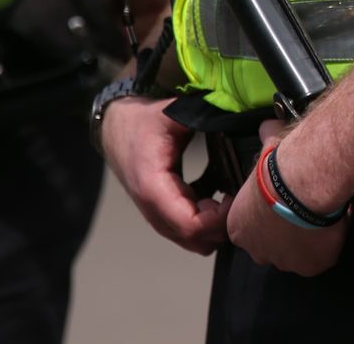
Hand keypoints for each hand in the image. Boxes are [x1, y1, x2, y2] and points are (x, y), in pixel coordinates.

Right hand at [101, 96, 229, 254]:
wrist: (115, 127)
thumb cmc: (142, 121)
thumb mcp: (172, 113)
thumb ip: (202, 116)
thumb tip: (234, 115)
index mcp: (153, 187)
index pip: (190, 225)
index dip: (219, 219)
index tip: (236, 197)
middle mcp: (152, 209)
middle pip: (193, 239)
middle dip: (221, 225)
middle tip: (238, 198)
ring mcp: (156, 214)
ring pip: (191, 240)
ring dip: (214, 225)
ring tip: (229, 196)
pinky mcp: (162, 213)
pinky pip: (188, 230)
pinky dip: (206, 221)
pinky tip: (219, 197)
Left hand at [226, 120, 347, 275]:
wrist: (304, 182)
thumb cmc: (280, 165)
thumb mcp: (268, 148)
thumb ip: (265, 140)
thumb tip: (266, 126)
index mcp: (238, 227)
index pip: (251, 226)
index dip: (269, 213)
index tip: (284, 199)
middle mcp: (257, 251)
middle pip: (272, 245)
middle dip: (286, 230)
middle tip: (304, 206)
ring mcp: (285, 263)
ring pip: (297, 253)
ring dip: (308, 237)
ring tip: (322, 212)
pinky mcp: (311, 267)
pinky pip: (322, 256)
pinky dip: (330, 241)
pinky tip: (336, 220)